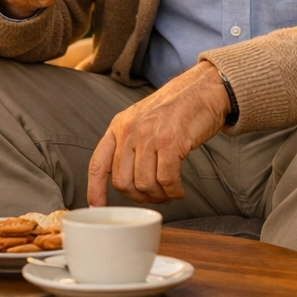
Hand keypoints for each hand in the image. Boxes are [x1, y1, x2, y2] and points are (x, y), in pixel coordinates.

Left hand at [87, 61, 230, 206]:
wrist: (201, 89)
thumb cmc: (174, 109)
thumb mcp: (140, 121)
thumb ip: (128, 145)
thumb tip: (125, 182)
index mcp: (118, 126)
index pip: (98, 163)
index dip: (95, 190)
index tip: (97, 207)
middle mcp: (129, 130)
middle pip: (122, 182)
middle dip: (139, 197)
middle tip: (154, 196)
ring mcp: (149, 135)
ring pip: (144, 184)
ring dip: (158, 196)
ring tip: (169, 192)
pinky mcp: (171, 141)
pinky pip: (166, 180)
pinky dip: (173, 192)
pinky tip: (179, 190)